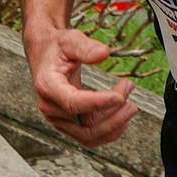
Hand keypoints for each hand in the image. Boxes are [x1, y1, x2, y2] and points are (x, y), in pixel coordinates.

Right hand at [23, 25, 137, 147]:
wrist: (46, 56)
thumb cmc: (57, 48)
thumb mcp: (70, 39)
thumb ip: (85, 47)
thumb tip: (104, 53)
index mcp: (47, 86)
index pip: (73, 103)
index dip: (98, 103)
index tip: (120, 97)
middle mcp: (50, 107)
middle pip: (84, 125)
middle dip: (113, 114)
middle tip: (129, 91)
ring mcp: (58, 119)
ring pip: (89, 136)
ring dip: (114, 125)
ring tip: (131, 106)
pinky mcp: (67, 124)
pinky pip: (89, 137)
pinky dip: (108, 131)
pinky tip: (122, 117)